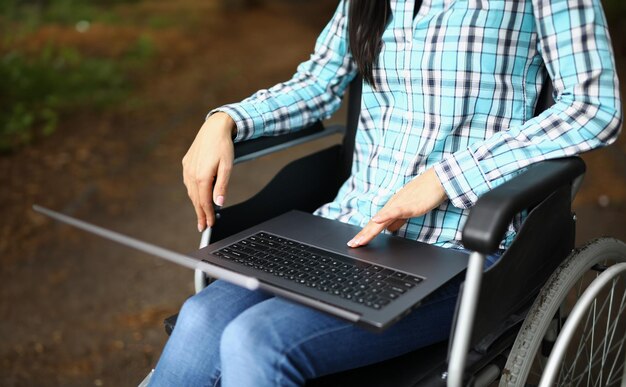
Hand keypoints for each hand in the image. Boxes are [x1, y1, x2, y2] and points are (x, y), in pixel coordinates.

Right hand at [182, 112, 235, 231]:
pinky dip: (193, 192)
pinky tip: (196, 196)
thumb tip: (219, 203)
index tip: (209, 225)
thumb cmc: (223, 146)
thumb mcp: (227, 167)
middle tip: (203, 227)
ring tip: (201, 215)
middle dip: (200, 214)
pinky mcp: (186, 163)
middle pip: (196, 200)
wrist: (214, 127)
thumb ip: (222, 186)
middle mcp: (191, 174)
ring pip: (191, 192)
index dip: (207, 215)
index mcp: (201, 176)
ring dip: (196, 204)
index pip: (204, 202)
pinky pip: (188, 182)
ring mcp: (187, 169)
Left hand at [347, 168, 446, 246]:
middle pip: (374, 223)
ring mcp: (399, 204)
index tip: (356, 242)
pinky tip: (376, 220)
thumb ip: (398, 220)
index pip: (375, 224)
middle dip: (363, 235)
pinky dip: (384, 216)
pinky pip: (395, 211)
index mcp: (392, 208)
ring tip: (359, 240)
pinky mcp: (409, 205)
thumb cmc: (426, 193)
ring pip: (381, 219)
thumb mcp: (409, 209)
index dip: (365, 233)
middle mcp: (392, 206)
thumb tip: (389, 230)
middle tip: (352, 245)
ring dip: (369, 230)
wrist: (438, 180)